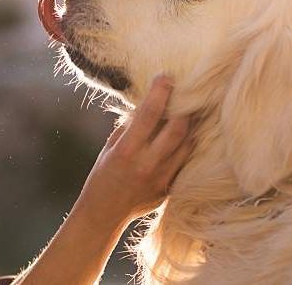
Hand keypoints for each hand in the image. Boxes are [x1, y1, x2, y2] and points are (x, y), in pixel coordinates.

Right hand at [74, 76, 192, 227]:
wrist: (103, 213)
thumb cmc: (102, 176)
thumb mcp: (110, 148)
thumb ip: (128, 128)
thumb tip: (146, 106)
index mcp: (127, 151)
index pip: (149, 114)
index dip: (160, 92)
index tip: (165, 77)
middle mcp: (148, 164)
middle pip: (178, 128)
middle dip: (184, 107)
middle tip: (185, 93)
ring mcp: (162, 178)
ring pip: (187, 144)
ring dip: (189, 126)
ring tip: (188, 112)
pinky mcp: (169, 189)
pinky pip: (185, 162)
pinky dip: (186, 146)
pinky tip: (185, 136)